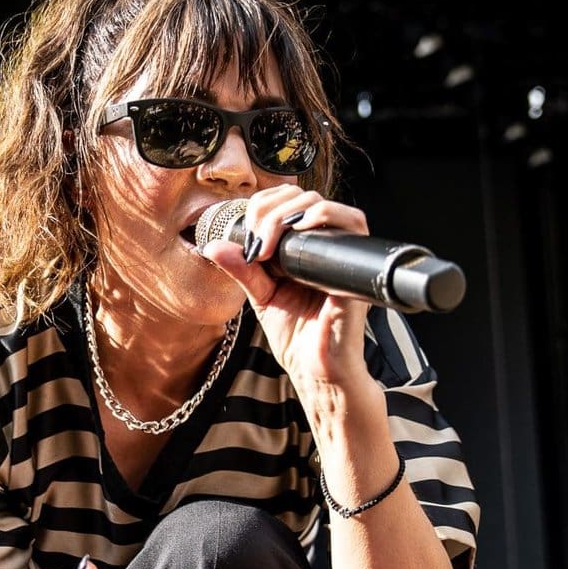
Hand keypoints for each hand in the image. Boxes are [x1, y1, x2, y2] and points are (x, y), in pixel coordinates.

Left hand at [201, 185, 374, 395]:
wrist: (316, 370)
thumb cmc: (296, 336)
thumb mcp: (261, 297)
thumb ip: (242, 270)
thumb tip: (213, 246)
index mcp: (304, 249)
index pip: (289, 202)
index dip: (265, 204)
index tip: (248, 232)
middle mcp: (325, 248)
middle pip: (305, 197)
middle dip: (272, 209)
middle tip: (257, 239)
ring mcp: (341, 256)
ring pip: (326, 205)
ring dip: (292, 211)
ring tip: (271, 238)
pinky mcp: (354, 267)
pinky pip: (352, 225)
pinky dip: (326, 217)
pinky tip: (303, 227)